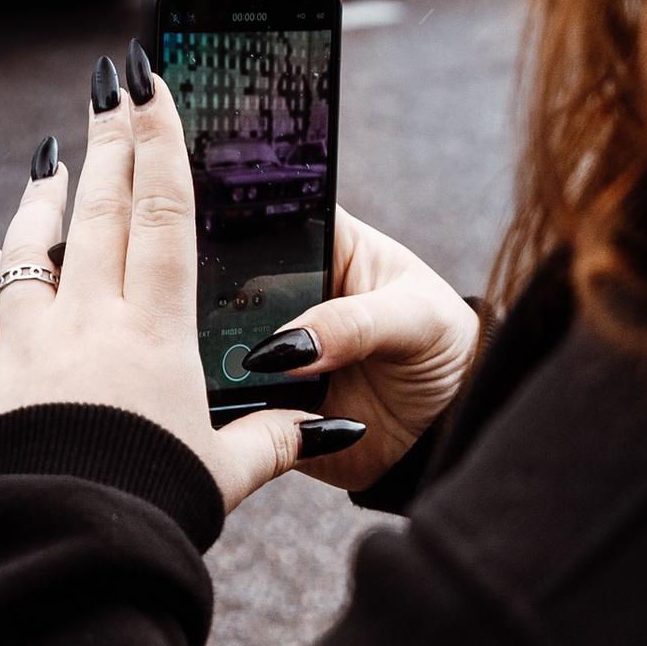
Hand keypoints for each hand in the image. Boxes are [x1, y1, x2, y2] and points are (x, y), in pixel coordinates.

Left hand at [0, 52, 304, 519]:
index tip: (151, 85)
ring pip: (32, 247)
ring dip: (43, 199)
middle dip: (110, 140)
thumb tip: (327, 429)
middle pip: (103, 210)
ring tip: (50, 160)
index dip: (159, 142)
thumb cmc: (147, 510)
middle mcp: (89, 320)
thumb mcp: (222, 477)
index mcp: (155, 332)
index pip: (164, 214)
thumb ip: (272, 440)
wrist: (53, 549)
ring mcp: (26, 342)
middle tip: (110, 83)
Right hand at [217, 206, 479, 497]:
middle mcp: (283, 290)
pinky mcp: (262, 399)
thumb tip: (289, 346)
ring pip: (215, 341)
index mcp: (319, 243)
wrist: (447, 431)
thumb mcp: (417, 318)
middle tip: (209, 317)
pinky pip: (229, 400)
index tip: (198, 236)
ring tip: (231, 369)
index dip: (227, 219)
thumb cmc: (444, 348)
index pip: (259, 214)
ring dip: (214, 354)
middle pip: (221, 280)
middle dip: (209, 297)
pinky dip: (227, 403)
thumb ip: (356, 322)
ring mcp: (268, 345)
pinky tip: (231, 404)